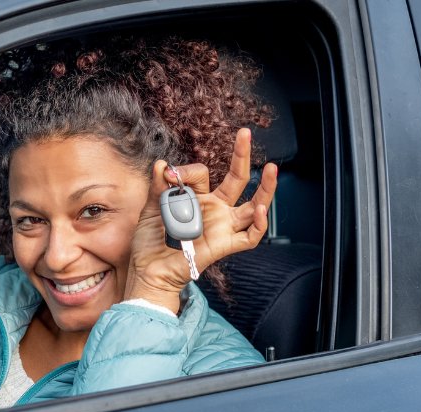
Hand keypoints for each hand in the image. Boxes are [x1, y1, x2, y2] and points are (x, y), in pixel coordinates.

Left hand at [123, 128, 277, 310]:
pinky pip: (249, 237)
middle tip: (245, 133)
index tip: (169, 175)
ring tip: (273, 168)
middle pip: (237, 180)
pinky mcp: (224, 245)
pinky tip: (260, 209)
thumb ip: (158, 187)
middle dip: (242, 156)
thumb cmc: (149, 243)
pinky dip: (258, 225)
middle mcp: (214, 210)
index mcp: (196, 198)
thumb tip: (162, 164)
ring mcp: (222, 226)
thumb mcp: (150, 209)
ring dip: (266, 188)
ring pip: (253, 206)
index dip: (186, 171)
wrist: (147, 270)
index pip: (202, 173)